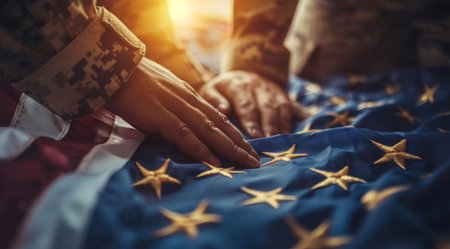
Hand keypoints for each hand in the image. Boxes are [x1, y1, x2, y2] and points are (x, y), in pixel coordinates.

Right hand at [105, 59, 259, 167]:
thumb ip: (171, 106)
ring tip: (246, 163)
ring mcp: (173, 106)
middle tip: (256, 159)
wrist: (110, 66)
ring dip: (229, 148)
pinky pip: (184, 134)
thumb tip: (179, 126)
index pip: (216, 116)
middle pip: (219, 124)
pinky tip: (215, 161)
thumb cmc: (131, 81)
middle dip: (239, 143)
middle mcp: (186, 99)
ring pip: (208, 130)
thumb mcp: (159, 91)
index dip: (233, 132)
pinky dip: (201, 149)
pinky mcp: (158, 114)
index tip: (247, 146)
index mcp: (186, 95)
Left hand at [199, 70, 305, 137]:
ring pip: (281, 106)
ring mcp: (273, 90)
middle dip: (270, 124)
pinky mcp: (283, 95)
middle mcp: (258, 86)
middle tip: (271, 141)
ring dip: (284, 123)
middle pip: (267, 106)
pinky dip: (301, 114)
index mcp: (238, 85)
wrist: (242, 73)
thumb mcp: (210, 90)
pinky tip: (306, 123)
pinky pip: (294, 104)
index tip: (254, 135)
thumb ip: (214, 100)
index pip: (246, 104)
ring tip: (284, 140)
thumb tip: (223, 111)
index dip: (251, 120)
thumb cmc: (222, 90)